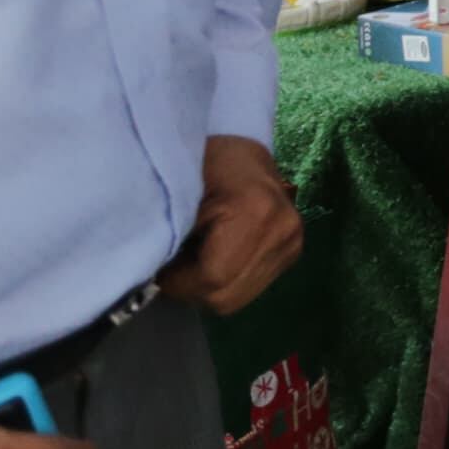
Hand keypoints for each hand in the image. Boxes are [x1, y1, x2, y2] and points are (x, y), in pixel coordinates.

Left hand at [164, 136, 301, 312]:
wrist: (242, 151)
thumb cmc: (204, 163)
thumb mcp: (179, 195)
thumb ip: (168, 239)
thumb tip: (155, 281)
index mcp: (256, 213)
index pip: (214, 277)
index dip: (180, 282)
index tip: (160, 269)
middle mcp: (284, 232)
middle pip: (228, 295)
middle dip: (193, 289)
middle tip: (174, 268)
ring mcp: (293, 243)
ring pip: (239, 297)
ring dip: (210, 288)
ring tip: (195, 261)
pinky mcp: (293, 251)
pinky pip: (252, 287)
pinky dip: (228, 282)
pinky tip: (217, 259)